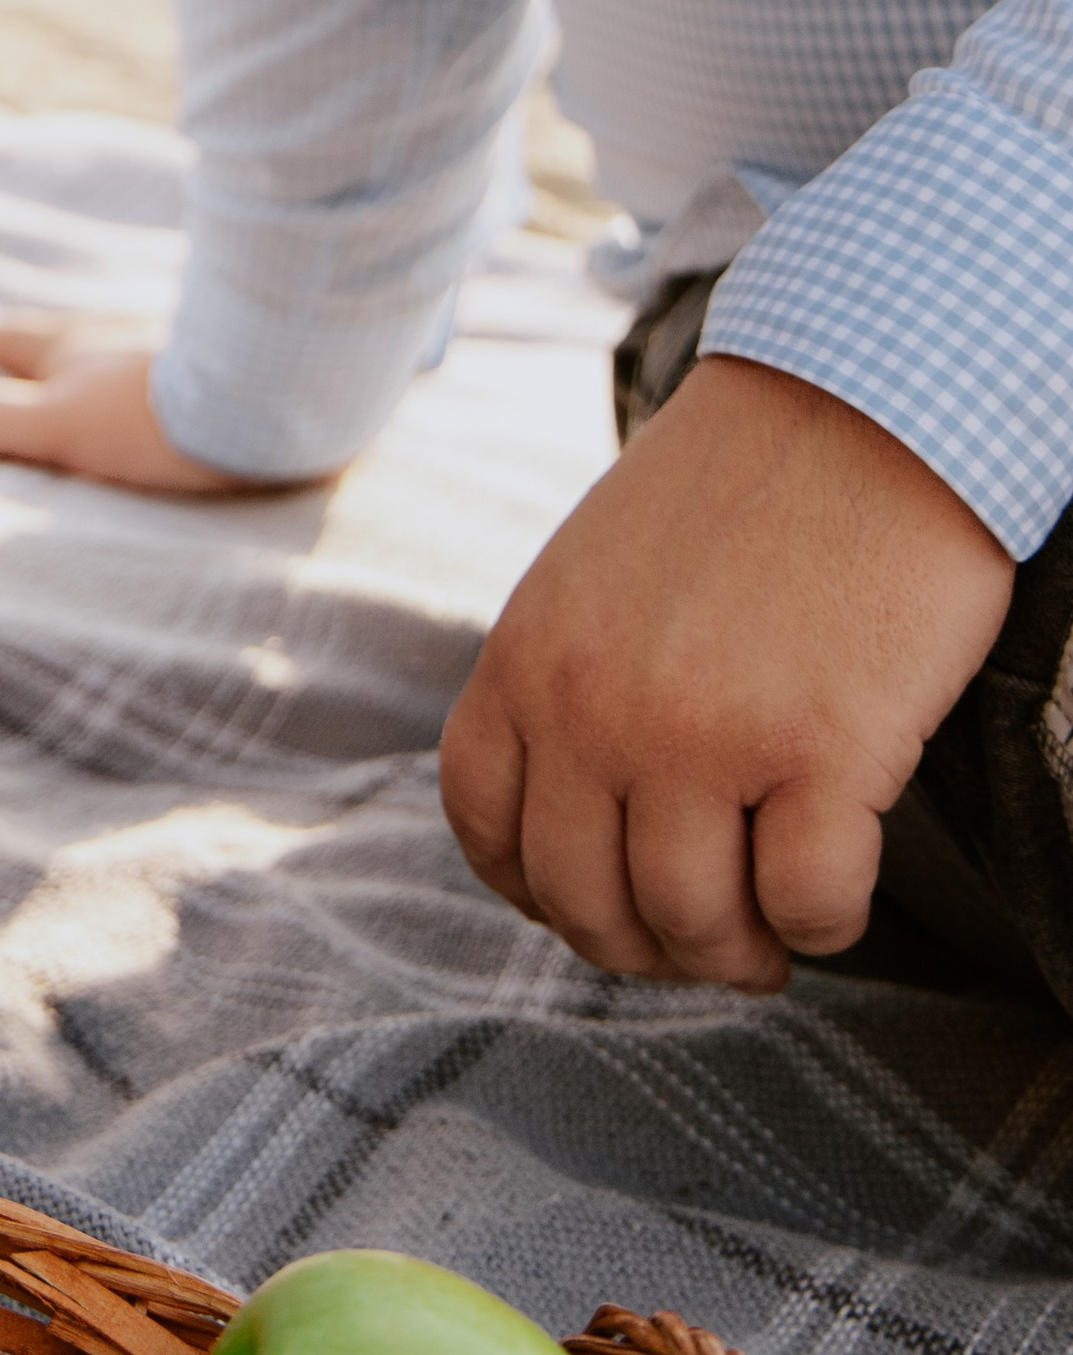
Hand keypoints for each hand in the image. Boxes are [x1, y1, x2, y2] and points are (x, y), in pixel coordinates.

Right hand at [0, 318, 306, 497]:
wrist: (272, 406)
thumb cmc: (154, 417)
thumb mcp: (55, 426)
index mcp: (66, 344)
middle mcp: (111, 333)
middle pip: (52, 337)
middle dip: (21, 349)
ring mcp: (162, 345)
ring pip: (106, 348)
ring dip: (84, 362)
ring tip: (71, 382)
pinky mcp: (213, 370)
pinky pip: (158, 368)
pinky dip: (137, 378)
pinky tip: (151, 394)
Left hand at [441, 356, 1015, 989]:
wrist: (868, 402)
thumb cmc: (743, 489)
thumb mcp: (597, 576)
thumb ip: (570, 680)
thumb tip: (578, 818)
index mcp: (528, 657)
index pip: (487, 828)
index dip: (541, 894)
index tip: (602, 905)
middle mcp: (595, 707)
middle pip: (587, 903)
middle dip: (648, 948)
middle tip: (707, 940)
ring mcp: (704, 734)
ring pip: (695, 923)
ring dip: (739, 952)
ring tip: (773, 932)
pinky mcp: (823, 749)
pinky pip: (808, 906)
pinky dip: (826, 924)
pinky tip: (840, 886)